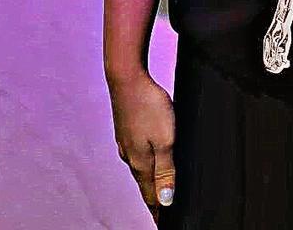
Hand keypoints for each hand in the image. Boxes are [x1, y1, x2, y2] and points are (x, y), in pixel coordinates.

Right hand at [107, 70, 175, 223]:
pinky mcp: (126, 130)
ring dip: (148, 183)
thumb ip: (166, 170)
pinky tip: (148, 162)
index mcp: (141, 163)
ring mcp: (126, 143)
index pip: (150, 196)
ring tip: (156, 193)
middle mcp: (130, 156)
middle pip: (144, 185)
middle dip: (154, 200)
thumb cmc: (149, 105)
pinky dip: (145, 165)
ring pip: (139, 170)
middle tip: (161, 214)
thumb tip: (165, 201)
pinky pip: (137, 155)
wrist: (127, 78)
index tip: (164, 223)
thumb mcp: (165, 139)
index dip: (158, 211)